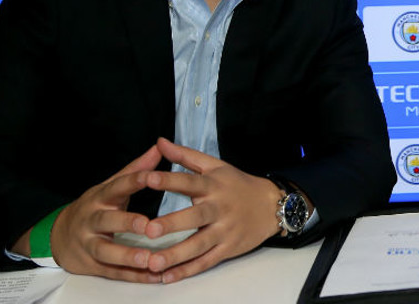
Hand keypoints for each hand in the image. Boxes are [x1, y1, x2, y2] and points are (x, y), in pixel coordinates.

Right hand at [46, 145, 163, 281]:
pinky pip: (112, 272)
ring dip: (126, 256)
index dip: (134, 181)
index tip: (152, 177)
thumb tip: (159, 147)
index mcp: (100, 197)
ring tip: (147, 258)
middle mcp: (92, 220)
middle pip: (107, 221)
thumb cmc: (95, 208)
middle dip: (127, 223)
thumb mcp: (110, 186)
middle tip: (148, 226)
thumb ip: (135, 169)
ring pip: (105, 251)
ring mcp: (89, 244)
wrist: (59, 237)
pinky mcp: (92, 265)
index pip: (117, 186)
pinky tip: (151, 276)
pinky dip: (132, 276)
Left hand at [141, 137, 282, 282]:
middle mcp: (218, 208)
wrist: (271, 206)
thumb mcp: (214, 166)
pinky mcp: (228, 249)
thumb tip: (159, 142)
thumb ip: (185, 156)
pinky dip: (188, 271)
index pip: (189, 181)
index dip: (169, 180)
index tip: (147, 178)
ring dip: (176, 254)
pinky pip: (206, 261)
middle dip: (173, 224)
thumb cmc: (236, 184)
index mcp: (213, 185)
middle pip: (195, 217)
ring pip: (199, 245)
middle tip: (149, 230)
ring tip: (152, 262)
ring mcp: (224, 231)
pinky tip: (168, 277)